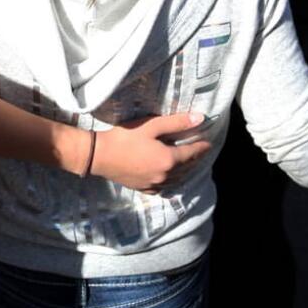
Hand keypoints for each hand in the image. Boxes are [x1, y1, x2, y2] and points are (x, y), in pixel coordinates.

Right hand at [89, 113, 213, 192]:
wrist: (98, 156)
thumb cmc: (124, 137)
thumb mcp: (151, 126)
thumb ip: (176, 123)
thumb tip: (200, 119)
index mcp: (168, 159)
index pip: (191, 153)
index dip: (201, 147)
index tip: (208, 143)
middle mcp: (165, 175)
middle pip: (185, 167)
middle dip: (193, 159)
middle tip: (198, 151)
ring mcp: (154, 184)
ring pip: (175, 178)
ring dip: (183, 170)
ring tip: (185, 163)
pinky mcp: (143, 188)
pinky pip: (163, 186)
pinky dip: (169, 180)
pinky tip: (167, 176)